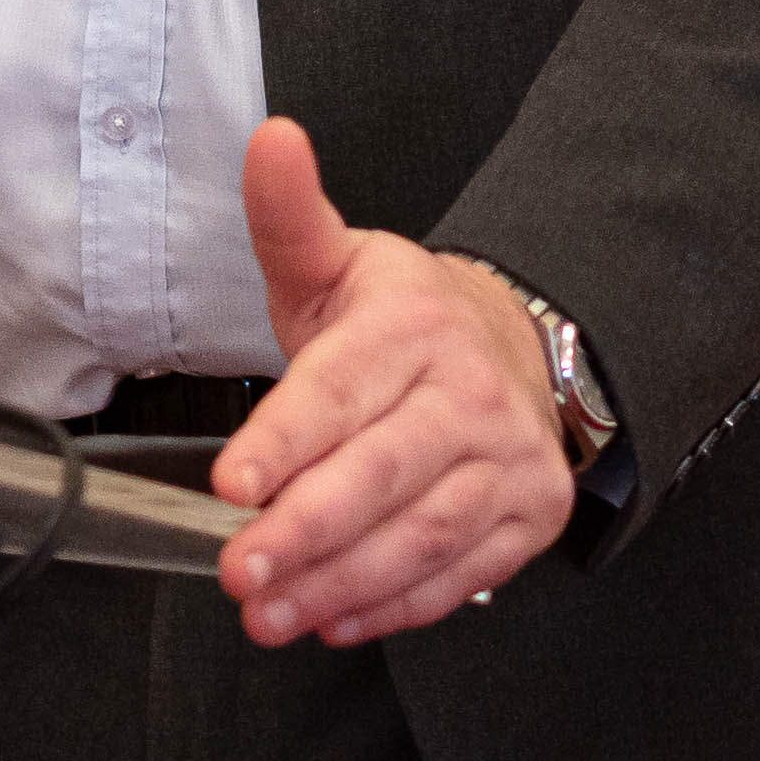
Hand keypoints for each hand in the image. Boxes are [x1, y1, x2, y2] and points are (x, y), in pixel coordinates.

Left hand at [210, 116, 574, 648]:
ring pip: (423, 534)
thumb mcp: (335, 262)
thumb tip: (270, 140)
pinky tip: (335, 620)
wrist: (514, 347)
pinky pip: (460, 575)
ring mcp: (508, 461)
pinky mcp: (528, 516)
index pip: (340, 390)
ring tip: (268, 614)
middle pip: (384, 473)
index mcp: (411, 327)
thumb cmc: (398, 321)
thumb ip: (288, 217)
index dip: (285, 441)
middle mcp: (469, 394)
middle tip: (238, 572)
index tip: (231, 483)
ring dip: (341, 583)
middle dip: (306, 531)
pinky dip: (396, 606)